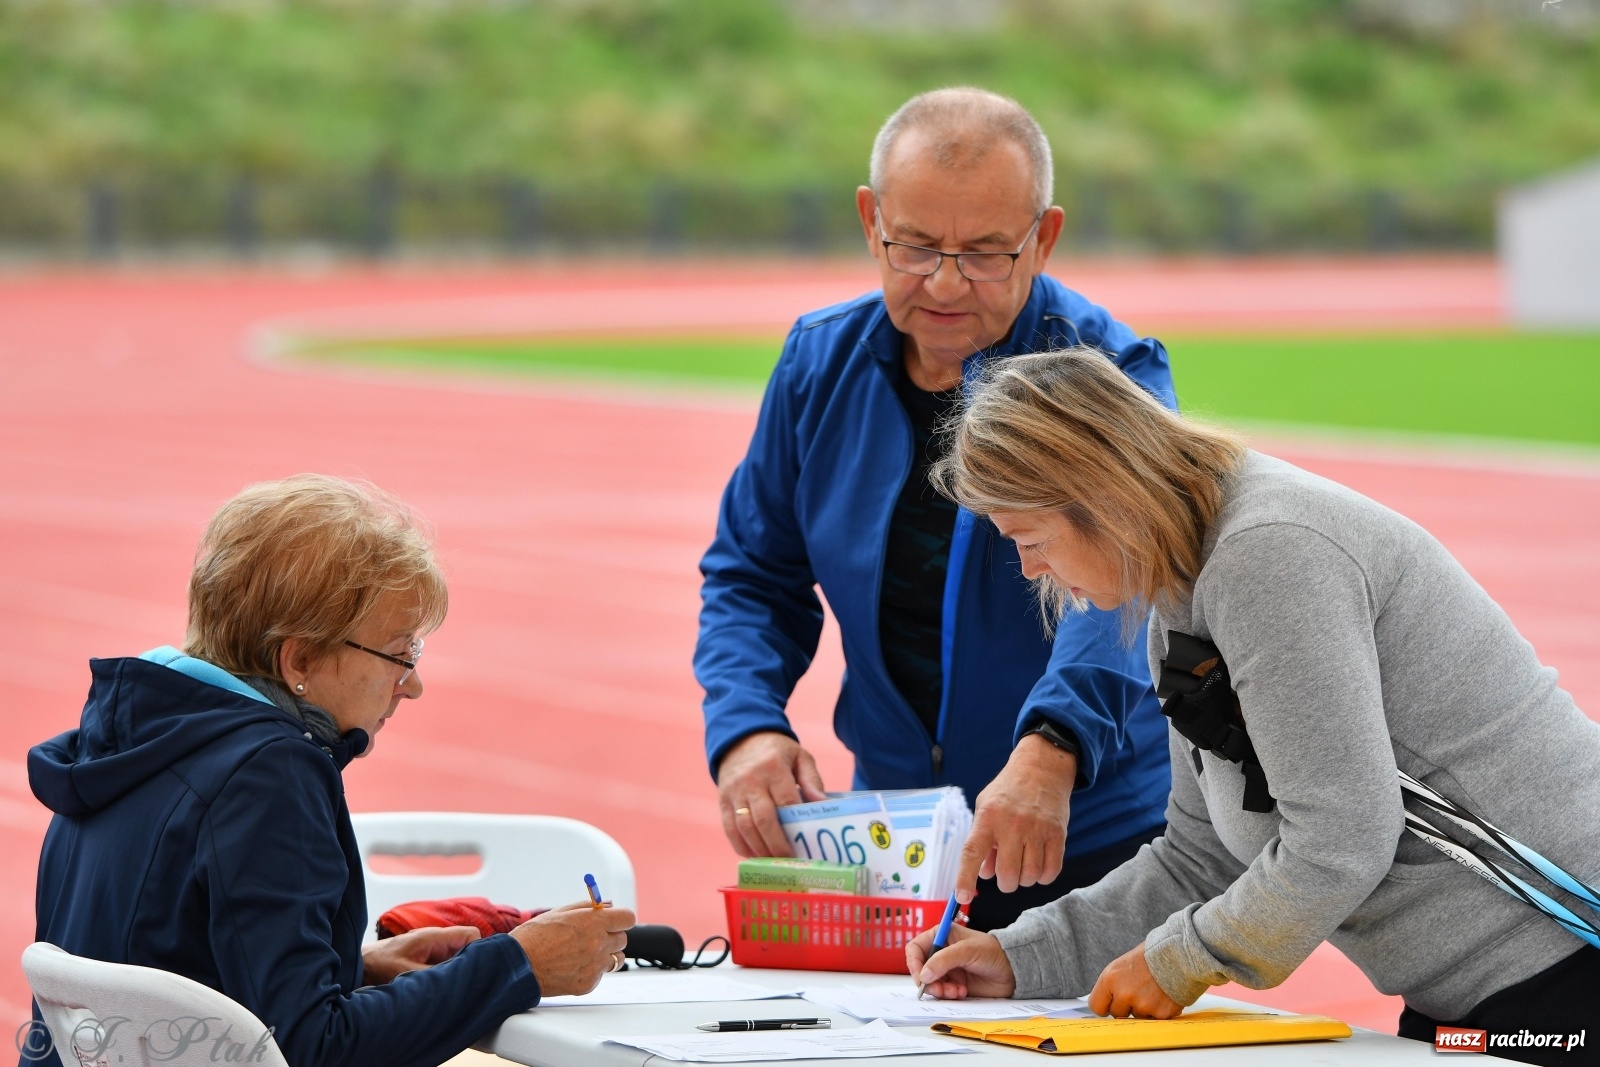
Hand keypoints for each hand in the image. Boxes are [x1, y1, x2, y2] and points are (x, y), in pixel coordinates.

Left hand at [361, 925, 479, 984]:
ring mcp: (431, 951)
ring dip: (456, 973)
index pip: (471, 935)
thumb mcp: (408, 973)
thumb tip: (460, 980)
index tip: (478, 971)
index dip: (479, 951)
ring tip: (452, 990)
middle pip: (467, 948)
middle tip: (468, 985)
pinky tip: (441, 991)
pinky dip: (447, 978)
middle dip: (469, 965)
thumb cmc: (377, 965)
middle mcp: (436, 942)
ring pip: (457, 958)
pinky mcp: (425, 961)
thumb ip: (436, 974)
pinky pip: (445, 966)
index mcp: (434, 937)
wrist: (357, 967)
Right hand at [511, 901, 636, 997]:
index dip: (621, 919)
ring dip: (605, 955)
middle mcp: (598, 944)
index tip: (615, 920)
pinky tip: (572, 966)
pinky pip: (600, 975)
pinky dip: (591, 970)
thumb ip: (586, 908)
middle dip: (611, 936)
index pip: (627, 918)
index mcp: (593, 922)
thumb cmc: (534, 937)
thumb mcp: (560, 912)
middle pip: (622, 939)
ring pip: (616, 959)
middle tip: (593, 937)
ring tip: (583, 953)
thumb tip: (606, 905)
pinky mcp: (588, 983)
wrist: (518, 966)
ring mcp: (594, 966)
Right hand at [715, 731, 825, 856]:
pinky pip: (730, 829)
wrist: (740, 739)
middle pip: (763, 819)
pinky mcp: (722, 801)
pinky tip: (755, 855)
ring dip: (759, 849)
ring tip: (774, 862)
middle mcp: (751, 781)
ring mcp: (734, 792)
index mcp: (773, 767)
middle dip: (776, 844)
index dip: (794, 825)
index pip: (785, 800)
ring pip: (744, 827)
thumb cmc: (776, 751)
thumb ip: (812, 779)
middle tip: (789, 861)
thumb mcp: (799, 756)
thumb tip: (822, 804)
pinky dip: (741, 846)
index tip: (804, 844)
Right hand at [906, 924, 1016, 999]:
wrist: (1012, 970)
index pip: (916, 948)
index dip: (914, 963)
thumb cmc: (992, 952)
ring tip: (955, 991)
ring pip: (930, 984)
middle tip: (939, 989)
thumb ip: (943, 960)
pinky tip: (962, 992)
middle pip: (920, 969)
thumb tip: (923, 975)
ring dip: (939, 990)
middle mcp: (941, 953)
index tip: (920, 976)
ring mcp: (947, 970)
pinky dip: (948, 995)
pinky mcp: (953, 984)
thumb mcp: (967, 951)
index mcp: (941, 936)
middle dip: (928, 981)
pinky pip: (941, 993)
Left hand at [955, 732, 1075, 902]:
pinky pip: (1050, 872)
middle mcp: (1012, 824)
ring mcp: (1037, 830)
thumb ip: (982, 841)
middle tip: (1006, 872)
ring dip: (1024, 879)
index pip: (972, 853)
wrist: (1042, 768)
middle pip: (1007, 875)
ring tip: (1023, 863)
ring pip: (1029, 877)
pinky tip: (1038, 864)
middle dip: (1005, 882)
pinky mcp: (1058, 834)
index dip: (965, 878)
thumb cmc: (1008, 791)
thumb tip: (984, 874)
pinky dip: (1043, 876)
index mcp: (988, 818)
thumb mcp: (985, 807)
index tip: (963, 897)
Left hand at [1087, 943, 1183, 1018]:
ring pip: (1137, 1017)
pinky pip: (1154, 1019)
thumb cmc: (1151, 956)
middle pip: (1117, 1013)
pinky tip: (1163, 995)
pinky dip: (1159, 1010)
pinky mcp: (1160, 1013)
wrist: (1179, 953)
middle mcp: (1124, 994)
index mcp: (1110, 978)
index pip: (1096, 1006)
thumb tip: (1108, 1002)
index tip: (1110, 1003)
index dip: (1105, 1005)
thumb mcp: (1122, 965)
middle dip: (1126, 1006)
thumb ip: (1113, 985)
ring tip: (1153, 990)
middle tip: (1138, 991)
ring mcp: (1143, 1005)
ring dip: (1143, 1008)